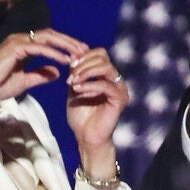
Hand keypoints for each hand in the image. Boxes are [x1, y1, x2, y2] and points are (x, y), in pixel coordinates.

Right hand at [0, 28, 83, 113]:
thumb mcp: (25, 81)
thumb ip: (41, 75)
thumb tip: (58, 72)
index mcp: (23, 44)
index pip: (49, 39)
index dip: (65, 45)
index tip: (81, 53)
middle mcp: (20, 38)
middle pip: (51, 34)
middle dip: (70, 41)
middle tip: (86, 50)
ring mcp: (17, 40)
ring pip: (47, 38)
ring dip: (65, 45)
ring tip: (80, 54)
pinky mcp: (14, 47)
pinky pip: (39, 48)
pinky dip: (54, 53)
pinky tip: (66, 60)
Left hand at [65, 45, 129, 168]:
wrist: (86, 137)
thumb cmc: (81, 115)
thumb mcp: (74, 88)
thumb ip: (76, 72)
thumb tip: (73, 52)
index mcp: (106, 75)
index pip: (100, 53)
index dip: (83, 55)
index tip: (69, 65)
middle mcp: (116, 79)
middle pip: (103, 57)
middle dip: (83, 64)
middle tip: (70, 75)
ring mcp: (120, 88)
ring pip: (105, 67)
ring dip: (86, 72)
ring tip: (73, 82)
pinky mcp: (120, 99)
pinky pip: (105, 85)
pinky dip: (89, 85)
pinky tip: (78, 91)